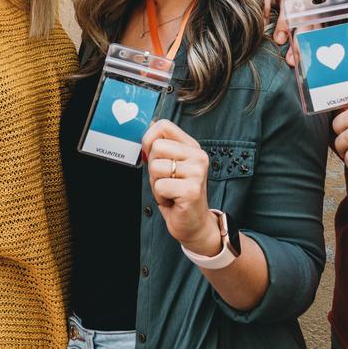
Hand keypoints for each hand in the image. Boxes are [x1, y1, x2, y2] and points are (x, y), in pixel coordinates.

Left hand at [143, 119, 220, 254]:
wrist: (194, 224)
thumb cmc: (177, 194)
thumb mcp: (169, 165)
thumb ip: (161, 147)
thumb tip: (148, 125)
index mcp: (192, 146)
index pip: (163, 125)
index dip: (149, 139)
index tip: (151, 155)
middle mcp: (198, 156)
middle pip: (156, 147)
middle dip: (152, 168)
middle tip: (166, 181)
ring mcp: (197, 172)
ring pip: (156, 167)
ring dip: (156, 184)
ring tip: (169, 191)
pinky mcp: (192, 190)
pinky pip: (160, 186)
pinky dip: (160, 196)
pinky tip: (172, 201)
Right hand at [266, 0, 308, 66]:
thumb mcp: (298, 6)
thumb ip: (299, 27)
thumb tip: (295, 54)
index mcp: (308, 8)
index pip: (314, 28)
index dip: (310, 45)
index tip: (306, 62)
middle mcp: (299, 0)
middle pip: (304, 22)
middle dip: (299, 40)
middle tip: (293, 59)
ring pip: (288, 9)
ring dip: (284, 25)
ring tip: (279, 40)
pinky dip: (264, 12)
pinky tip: (262, 23)